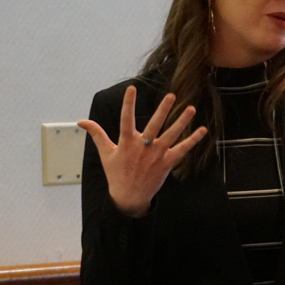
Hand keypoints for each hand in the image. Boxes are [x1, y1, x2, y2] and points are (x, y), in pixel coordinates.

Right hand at [78, 87, 207, 217]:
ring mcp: (155, 155)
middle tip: (171, 96)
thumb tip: (81, 121)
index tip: (132, 88)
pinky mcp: (166, 163)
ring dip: (181, 122)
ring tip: (191, 109)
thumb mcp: (106, 153)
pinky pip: (182, 150)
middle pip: (153, 125)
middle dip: (162, 110)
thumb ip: (97, 134)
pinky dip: (192, 141)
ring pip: (171, 135)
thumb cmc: (117, 173)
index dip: (128, 103)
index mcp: (126, 142)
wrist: (129, 196)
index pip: (126, 119)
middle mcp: (142, 147)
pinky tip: (202, 130)